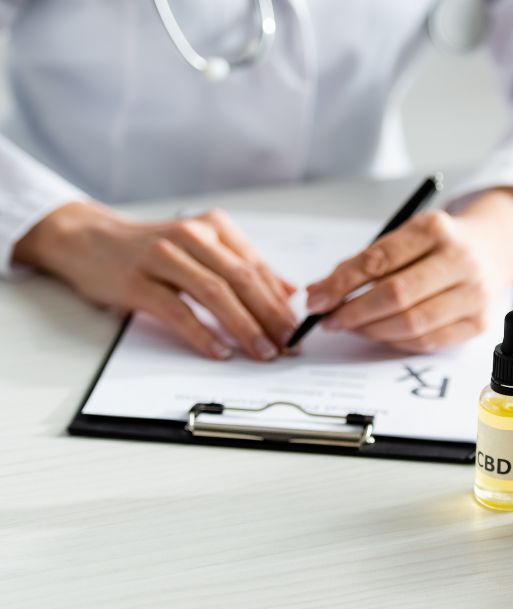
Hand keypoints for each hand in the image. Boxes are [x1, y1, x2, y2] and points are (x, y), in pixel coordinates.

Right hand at [13, 202, 297, 360]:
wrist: (89, 239)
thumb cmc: (153, 248)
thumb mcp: (203, 248)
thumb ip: (245, 267)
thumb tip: (289, 294)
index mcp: (214, 227)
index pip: (257, 267)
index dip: (280, 301)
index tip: (297, 330)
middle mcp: (192, 235)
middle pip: (242, 279)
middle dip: (270, 316)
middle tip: (287, 345)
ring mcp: (162, 256)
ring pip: (215, 293)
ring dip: (244, 327)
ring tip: (262, 352)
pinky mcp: (137, 281)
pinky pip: (177, 310)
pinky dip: (202, 333)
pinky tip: (220, 351)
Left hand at [304, 209, 504, 352]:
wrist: (493, 250)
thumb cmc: (438, 246)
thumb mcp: (405, 238)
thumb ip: (363, 263)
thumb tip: (318, 294)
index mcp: (435, 229)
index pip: (378, 260)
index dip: (341, 284)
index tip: (317, 300)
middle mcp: (460, 259)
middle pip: (396, 294)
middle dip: (353, 312)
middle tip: (330, 320)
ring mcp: (474, 293)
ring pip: (411, 323)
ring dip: (372, 331)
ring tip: (353, 327)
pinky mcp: (478, 322)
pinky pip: (427, 342)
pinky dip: (396, 341)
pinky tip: (381, 334)